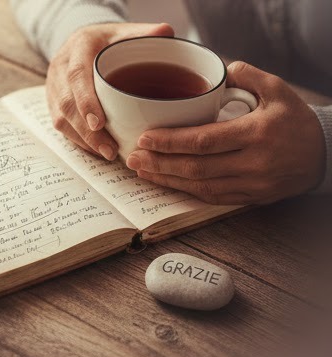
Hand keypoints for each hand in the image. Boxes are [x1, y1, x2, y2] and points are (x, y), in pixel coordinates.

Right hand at [47, 22, 173, 159]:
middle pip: (66, 103)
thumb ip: (145, 33)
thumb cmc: (108, 40)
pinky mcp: (53, 103)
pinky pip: (61, 125)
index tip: (100, 124)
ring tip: (107, 153)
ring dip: (83, 139)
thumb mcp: (125, 33)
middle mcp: (60, 67)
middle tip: (109, 149)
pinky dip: (79, 139)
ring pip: (61, 118)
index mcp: (78, 47)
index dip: (86, 101)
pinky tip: (97, 149)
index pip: (76, 76)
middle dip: (86, 131)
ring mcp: (53, 87)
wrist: (81, 42)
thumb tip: (166, 33)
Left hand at [127, 62, 325, 203]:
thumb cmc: (296, 121)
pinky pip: (210, 197)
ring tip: (142, 171)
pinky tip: (166, 182)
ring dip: (167, 179)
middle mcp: (252, 162)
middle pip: (196, 167)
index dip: (171, 142)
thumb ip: (248, 76)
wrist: (323, 155)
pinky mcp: (248, 197)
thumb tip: (220, 69)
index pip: (204, 140)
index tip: (146, 138)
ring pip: (199, 186)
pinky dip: (185, 191)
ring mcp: (250, 184)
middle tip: (133, 157)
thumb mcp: (278, 90)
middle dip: (160, 163)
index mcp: (256, 133)